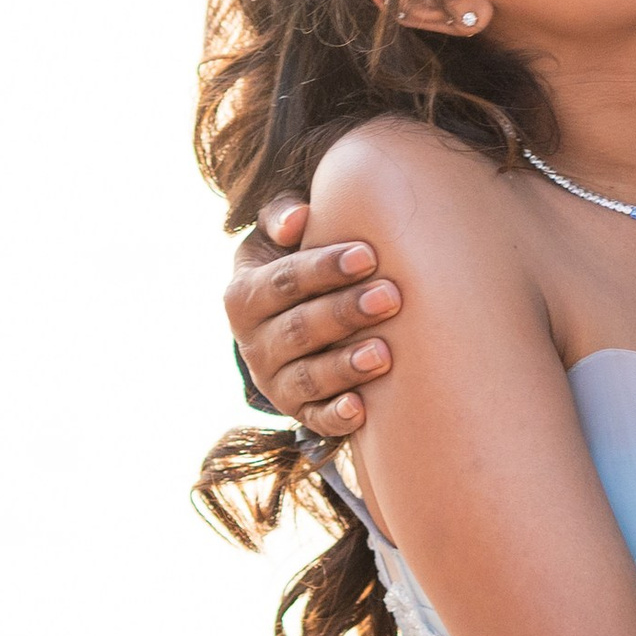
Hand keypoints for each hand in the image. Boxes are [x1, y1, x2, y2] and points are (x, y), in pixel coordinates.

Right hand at [224, 194, 401, 435]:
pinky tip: (362, 409)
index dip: (323, 269)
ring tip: (384, 353)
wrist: (288, 316)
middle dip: (344, 313)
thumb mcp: (279, 238)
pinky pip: (315, 418)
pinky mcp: (299, 410)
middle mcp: (254, 342)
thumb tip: (298, 219)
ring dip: (344, 367)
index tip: (368, 255)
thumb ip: (283, 217)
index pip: (282, 281)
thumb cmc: (294, 262)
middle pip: (298, 329)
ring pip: (307, 377)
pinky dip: (336, 416)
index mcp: (245, 295)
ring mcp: (275, 380)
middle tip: (390, 297)